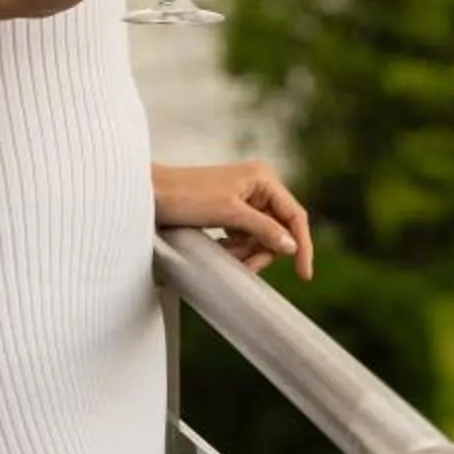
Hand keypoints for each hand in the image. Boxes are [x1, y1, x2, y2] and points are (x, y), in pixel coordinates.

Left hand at [155, 159, 314, 280]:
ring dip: (246, 251)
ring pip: (260, 236)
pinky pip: (245, 236)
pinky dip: (236, 247)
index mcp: (263, 178)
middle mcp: (258, 185)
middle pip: (278, 229)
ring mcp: (243, 197)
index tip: (304, 276)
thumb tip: (292, 245)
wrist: (150, 193)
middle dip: (261, 250)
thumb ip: (263, 229)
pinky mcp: (230, 209)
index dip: (302, 245)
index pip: (294, 215)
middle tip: (243, 265)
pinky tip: (219, 248)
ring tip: (223, 252)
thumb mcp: (229, 213)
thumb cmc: (187, 196)